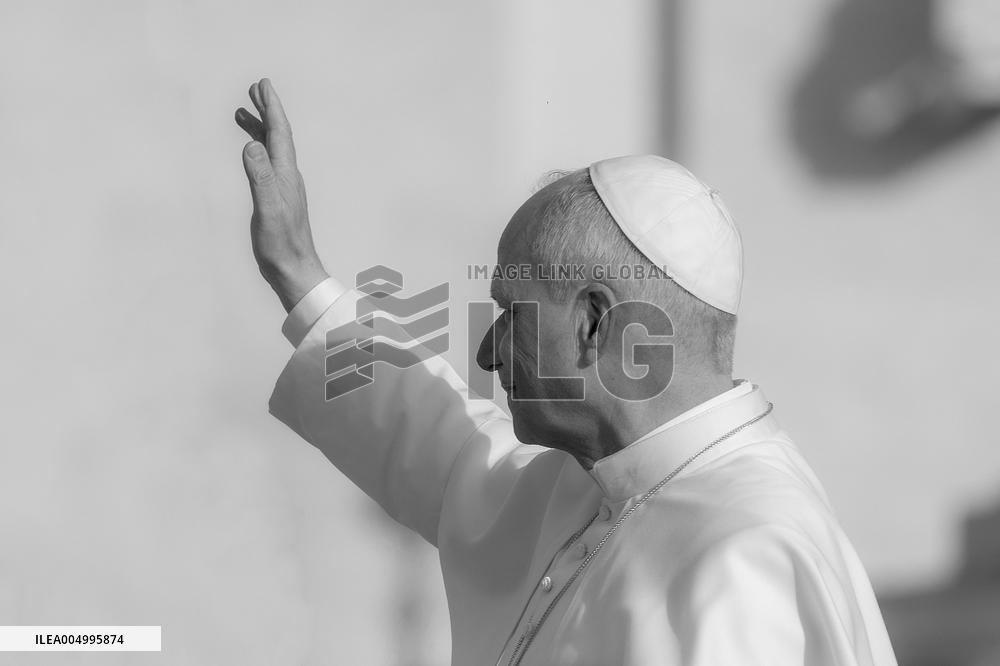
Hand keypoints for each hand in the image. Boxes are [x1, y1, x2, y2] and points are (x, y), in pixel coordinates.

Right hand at [235, 78, 328, 312]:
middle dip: (268, 111)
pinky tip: (251, 152)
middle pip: (278, 136)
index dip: (271, 108)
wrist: (295, 269)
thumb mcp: (267, 209)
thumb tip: (252, 145)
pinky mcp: (277, 199)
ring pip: (272, 149)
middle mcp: (287, 177)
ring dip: (261, 128)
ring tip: (246, 112)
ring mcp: (283, 187)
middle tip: (256, 88)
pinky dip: (258, 150)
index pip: (279, 134)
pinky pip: (267, 164)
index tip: (263, 85)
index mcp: (286, 175)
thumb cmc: (281, 244)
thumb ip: (260, 177)